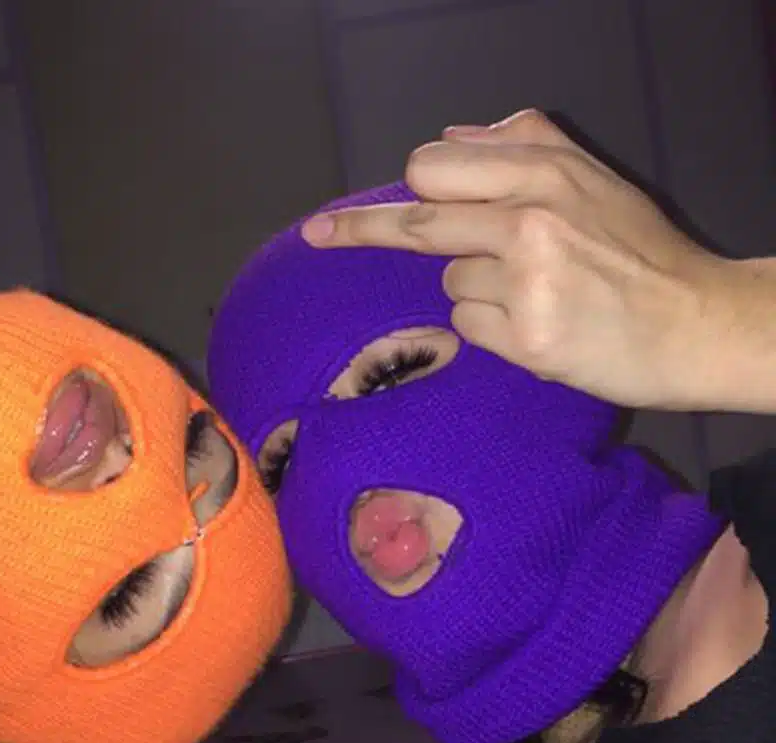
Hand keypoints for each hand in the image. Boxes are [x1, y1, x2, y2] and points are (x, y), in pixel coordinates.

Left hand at [302, 110, 738, 410]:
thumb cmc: (640, 252)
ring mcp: (524, 280)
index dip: (398, 189)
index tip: (338, 213)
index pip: (435, 169)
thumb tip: (450, 138)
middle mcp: (529, 219)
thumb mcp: (593, 178)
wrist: (693, 324)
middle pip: (418, 222)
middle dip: (360, 229)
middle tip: (317, 234)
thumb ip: (522, 145)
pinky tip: (535, 325)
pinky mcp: (524, 336)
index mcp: (546, 172)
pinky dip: (489, 327)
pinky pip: (468, 326)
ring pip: (449, 281)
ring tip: (533, 293)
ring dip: (474, 288)